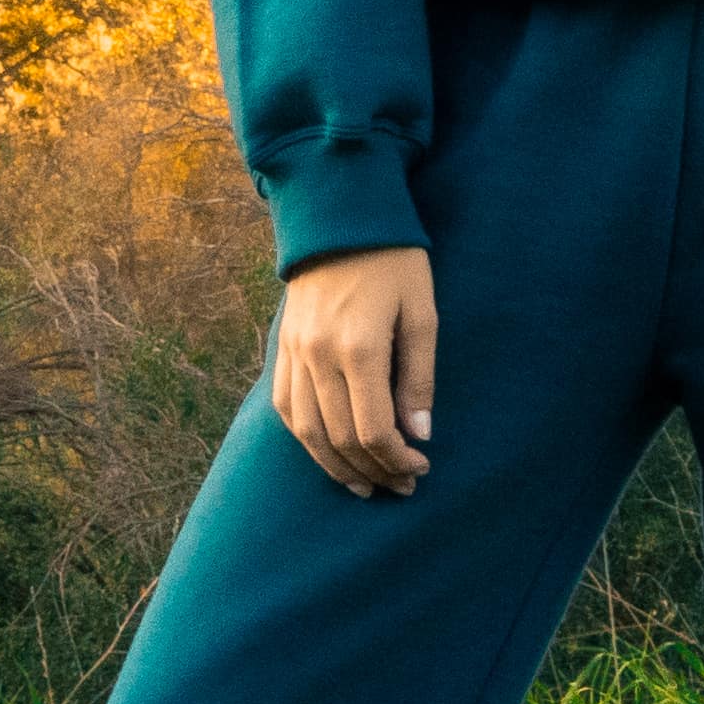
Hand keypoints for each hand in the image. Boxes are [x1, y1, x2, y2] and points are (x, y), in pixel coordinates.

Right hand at [273, 247, 436, 495]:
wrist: (338, 218)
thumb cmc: (393, 261)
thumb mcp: (422, 312)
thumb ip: (419, 377)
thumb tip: (420, 434)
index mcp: (358, 348)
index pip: (373, 431)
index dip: (398, 460)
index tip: (422, 467)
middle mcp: (318, 356)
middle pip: (340, 439)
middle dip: (374, 471)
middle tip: (402, 485)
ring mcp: (294, 353)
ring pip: (306, 434)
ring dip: (336, 468)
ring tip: (366, 485)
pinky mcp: (282, 348)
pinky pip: (285, 408)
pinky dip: (306, 440)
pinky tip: (329, 454)